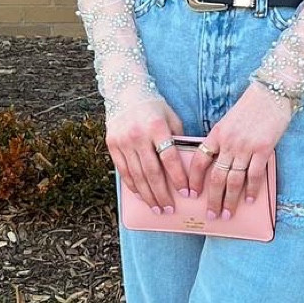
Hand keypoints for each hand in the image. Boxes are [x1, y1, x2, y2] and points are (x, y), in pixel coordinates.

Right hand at [105, 95, 193, 213]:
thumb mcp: (171, 118)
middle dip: (162, 194)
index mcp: (156, 127)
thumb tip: (191, 166)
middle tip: (170, 209)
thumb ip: (179, 140)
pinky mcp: (112, 145)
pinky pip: (123, 171)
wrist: (126, 93)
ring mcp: (123, 141)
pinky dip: (133, 186)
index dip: (178, 177)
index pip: (169, 157)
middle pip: (152, 171)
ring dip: (148, 195)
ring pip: (137, 175)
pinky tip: (141, 197)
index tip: (186, 193)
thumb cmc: (155, 108)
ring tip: (157, 209)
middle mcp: (138, 135)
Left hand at [183, 81, 293, 220]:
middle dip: (212, 199)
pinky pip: (254, 175)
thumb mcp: (229, 120)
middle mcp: (229, 142)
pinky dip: (251, 190)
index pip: (199, 161)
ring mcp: (246, 147)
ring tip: (227, 213)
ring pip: (234, 180)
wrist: (272, 92)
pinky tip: (249, 200)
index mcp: (216, 134)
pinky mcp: (263, 149)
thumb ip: (222, 140)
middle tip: (210, 215)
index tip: (191, 194)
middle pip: (216, 177)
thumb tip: (218, 163)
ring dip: (230, 200)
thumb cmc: (251, 106)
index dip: (193, 180)